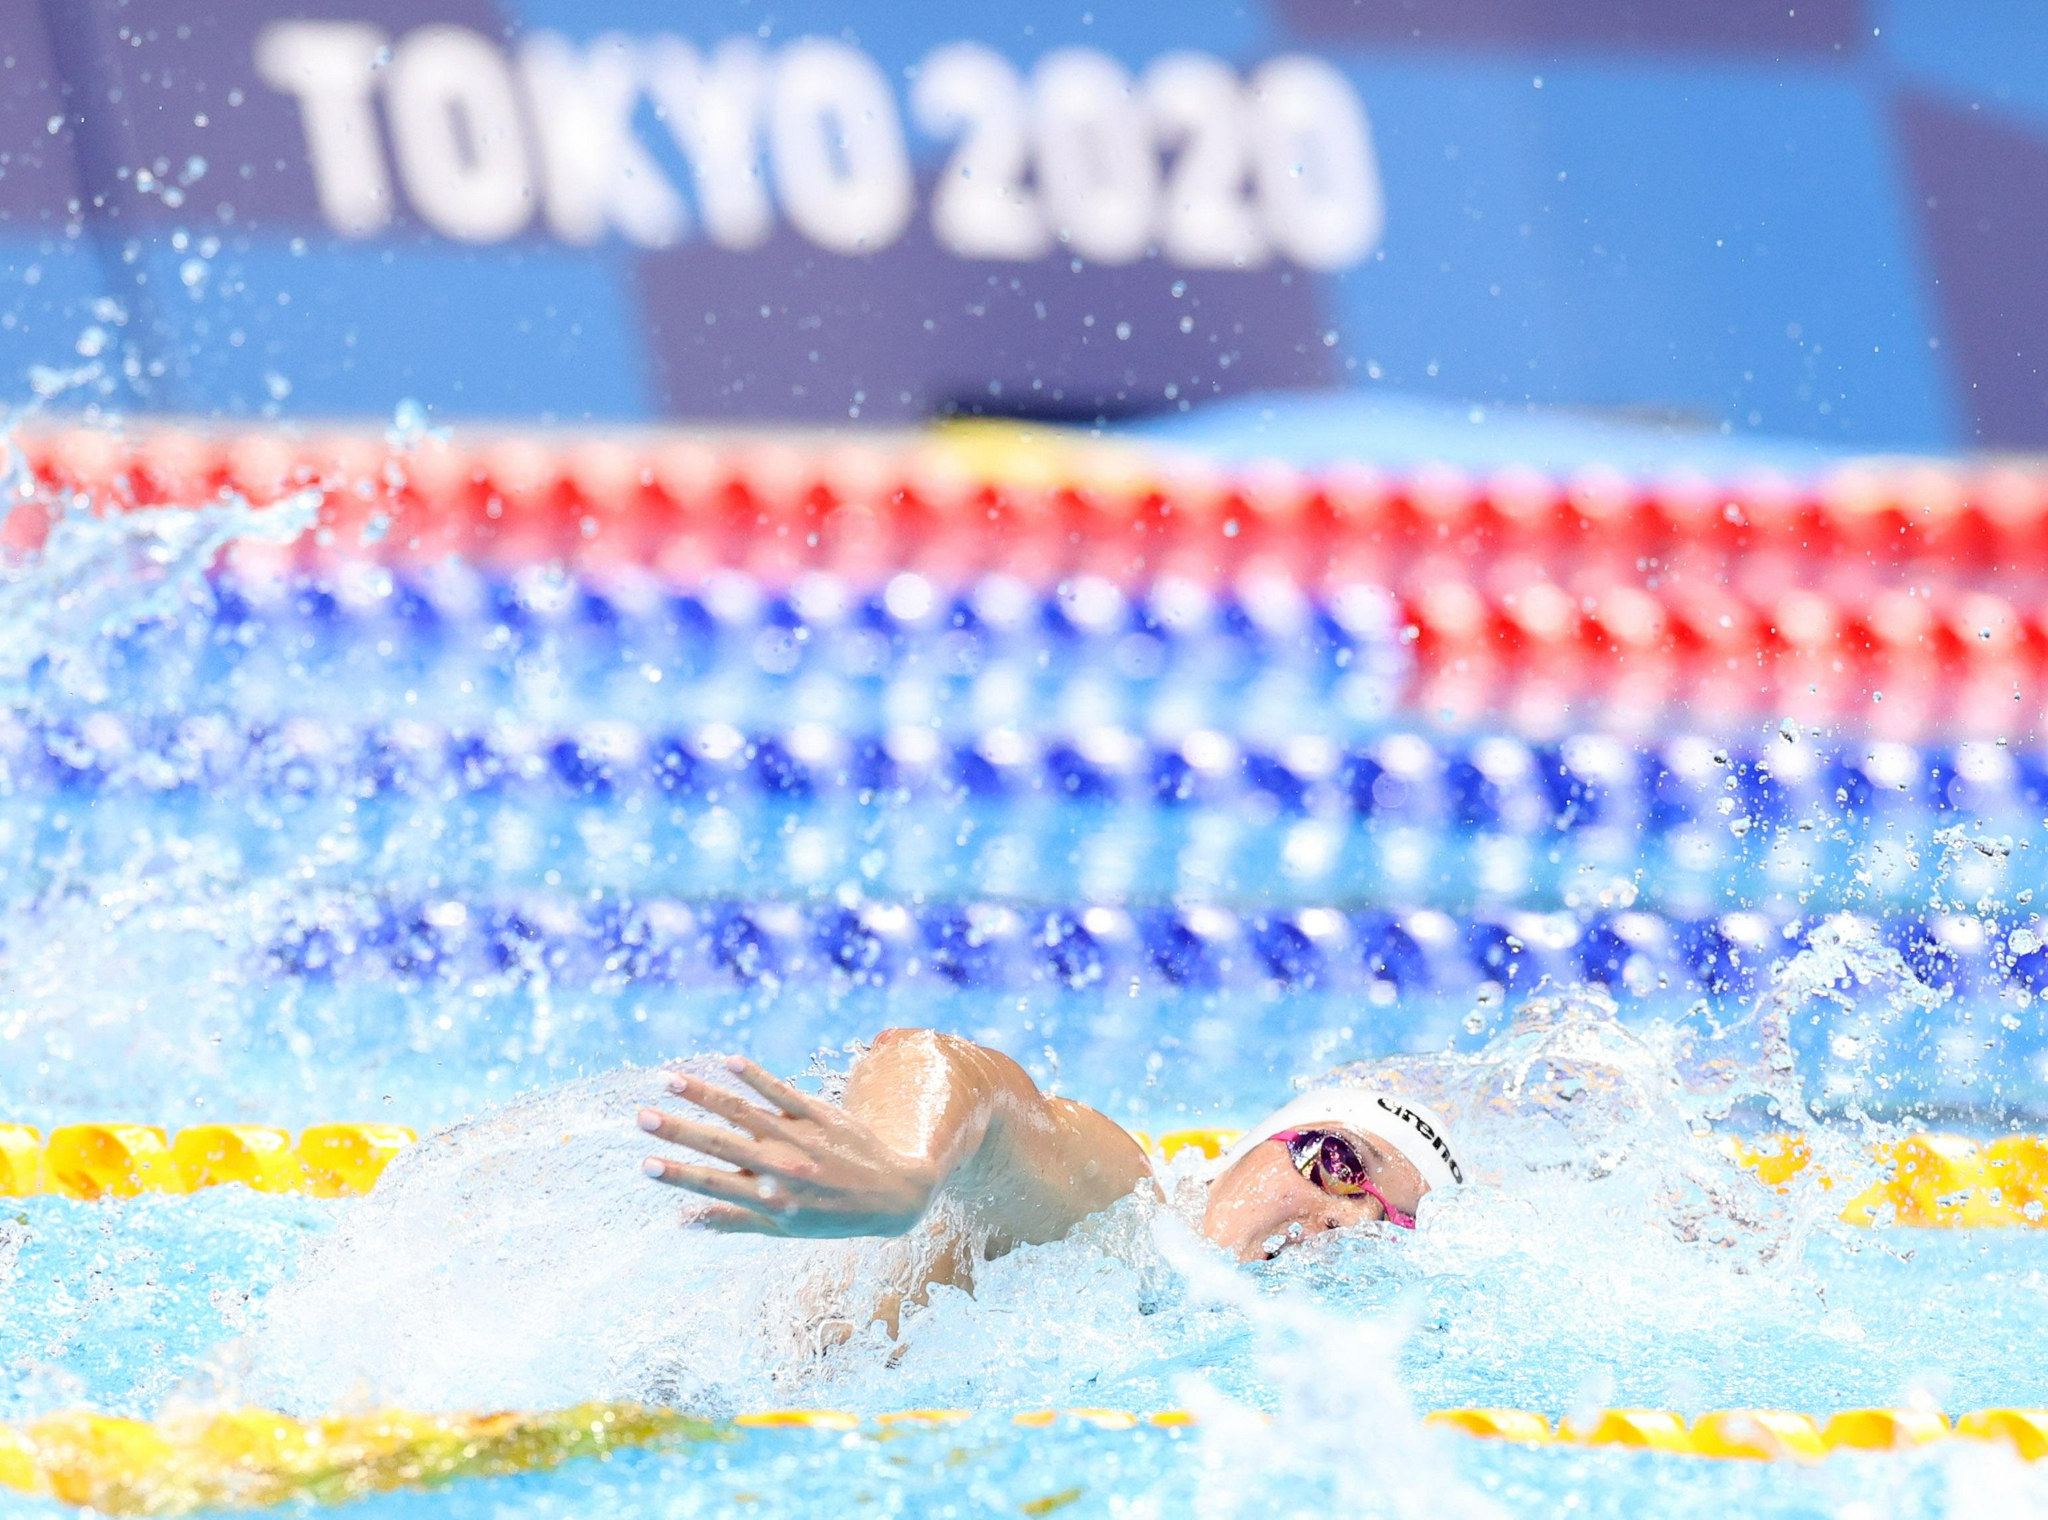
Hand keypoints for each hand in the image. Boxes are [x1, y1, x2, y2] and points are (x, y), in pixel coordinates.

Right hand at [638, 1056, 939, 1237]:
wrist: (894, 1194)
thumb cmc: (832, 1216)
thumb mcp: (784, 1230)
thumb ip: (734, 1221)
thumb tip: (683, 1221)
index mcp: (771, 1201)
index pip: (715, 1185)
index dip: (679, 1175)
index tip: (645, 1163)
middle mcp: (783, 1169)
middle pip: (722, 1145)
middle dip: (679, 1130)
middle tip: (641, 1115)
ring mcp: (802, 1138)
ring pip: (746, 1112)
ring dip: (706, 1094)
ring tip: (670, 1080)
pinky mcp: (821, 1114)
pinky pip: (784, 1091)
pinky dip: (756, 1076)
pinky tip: (729, 1060)